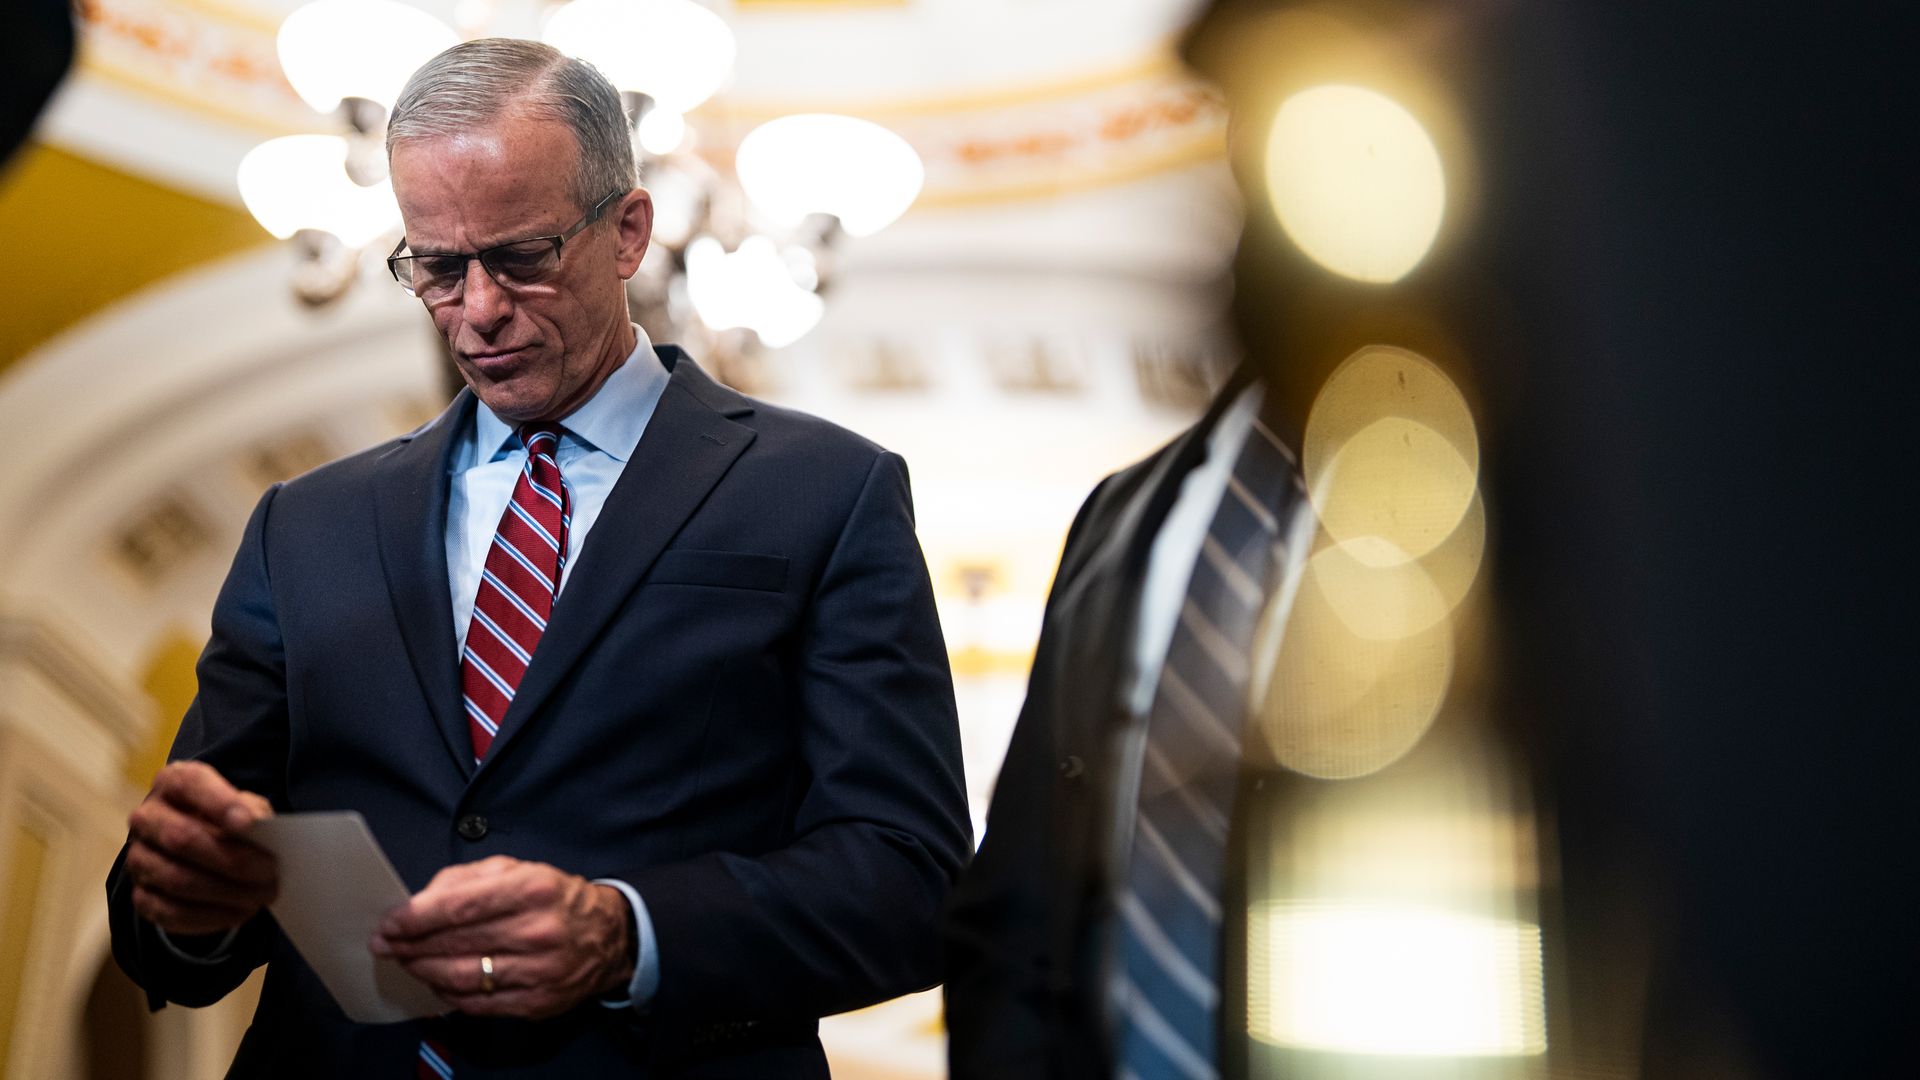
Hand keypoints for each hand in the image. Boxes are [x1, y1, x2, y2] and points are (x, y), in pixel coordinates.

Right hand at [124, 761, 276, 935]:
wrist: (201, 847)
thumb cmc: (228, 820)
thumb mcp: (245, 806)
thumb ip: (252, 812)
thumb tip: (261, 829)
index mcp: (172, 783)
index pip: (189, 784)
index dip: (219, 803)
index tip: (250, 823)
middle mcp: (147, 818)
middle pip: (181, 839)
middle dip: (232, 859)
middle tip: (271, 872)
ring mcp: (138, 858)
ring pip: (176, 880)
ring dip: (226, 892)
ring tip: (263, 895)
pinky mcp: (141, 896)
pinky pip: (170, 913)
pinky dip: (211, 916)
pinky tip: (241, 912)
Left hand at [371, 856, 633, 1018]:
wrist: (609, 935)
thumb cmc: (554, 898)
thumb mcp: (516, 869)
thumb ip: (465, 879)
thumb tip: (418, 904)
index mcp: (531, 889)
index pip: (458, 907)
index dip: (414, 918)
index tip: (389, 924)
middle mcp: (538, 931)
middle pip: (455, 944)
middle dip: (411, 946)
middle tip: (387, 945)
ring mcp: (539, 971)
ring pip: (463, 978)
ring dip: (425, 972)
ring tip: (410, 962)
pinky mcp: (538, 1003)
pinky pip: (479, 1004)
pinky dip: (450, 995)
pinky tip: (439, 982)